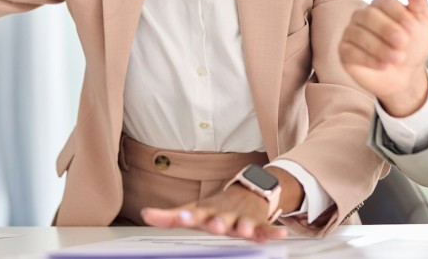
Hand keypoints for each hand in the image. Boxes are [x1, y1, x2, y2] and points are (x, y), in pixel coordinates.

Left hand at [141, 185, 287, 242]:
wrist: (248, 192)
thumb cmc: (216, 208)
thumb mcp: (194, 210)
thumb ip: (170, 216)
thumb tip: (146, 214)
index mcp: (207, 212)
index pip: (195, 214)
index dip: (187, 215)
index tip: (181, 215)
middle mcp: (224, 214)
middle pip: (220, 219)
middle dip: (218, 222)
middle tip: (215, 225)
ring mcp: (242, 218)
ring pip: (244, 223)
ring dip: (244, 226)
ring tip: (245, 230)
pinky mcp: (259, 223)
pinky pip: (267, 229)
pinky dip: (273, 231)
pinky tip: (281, 234)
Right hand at [339, 0, 427, 115]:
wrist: (407, 75)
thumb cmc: (413, 46)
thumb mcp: (422, 22)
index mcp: (380, 6)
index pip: (383, 2)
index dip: (399, 15)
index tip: (413, 30)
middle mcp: (362, 17)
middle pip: (368, 16)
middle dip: (387, 30)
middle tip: (403, 44)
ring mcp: (351, 34)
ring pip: (358, 34)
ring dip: (380, 48)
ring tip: (397, 58)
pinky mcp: (344, 53)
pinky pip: (350, 52)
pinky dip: (368, 59)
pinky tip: (383, 66)